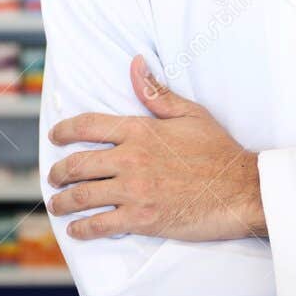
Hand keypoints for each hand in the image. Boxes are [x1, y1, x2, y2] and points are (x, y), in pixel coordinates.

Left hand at [47, 55, 264, 240]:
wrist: (242, 190)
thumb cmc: (219, 152)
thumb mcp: (190, 114)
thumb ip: (157, 93)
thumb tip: (135, 65)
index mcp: (140, 130)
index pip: (88, 126)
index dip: (65, 131)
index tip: (55, 137)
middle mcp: (131, 158)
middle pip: (78, 164)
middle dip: (58, 172)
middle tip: (53, 178)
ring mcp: (134, 190)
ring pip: (83, 196)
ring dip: (63, 202)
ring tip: (57, 205)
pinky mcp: (142, 218)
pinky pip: (101, 224)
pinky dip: (83, 228)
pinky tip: (77, 230)